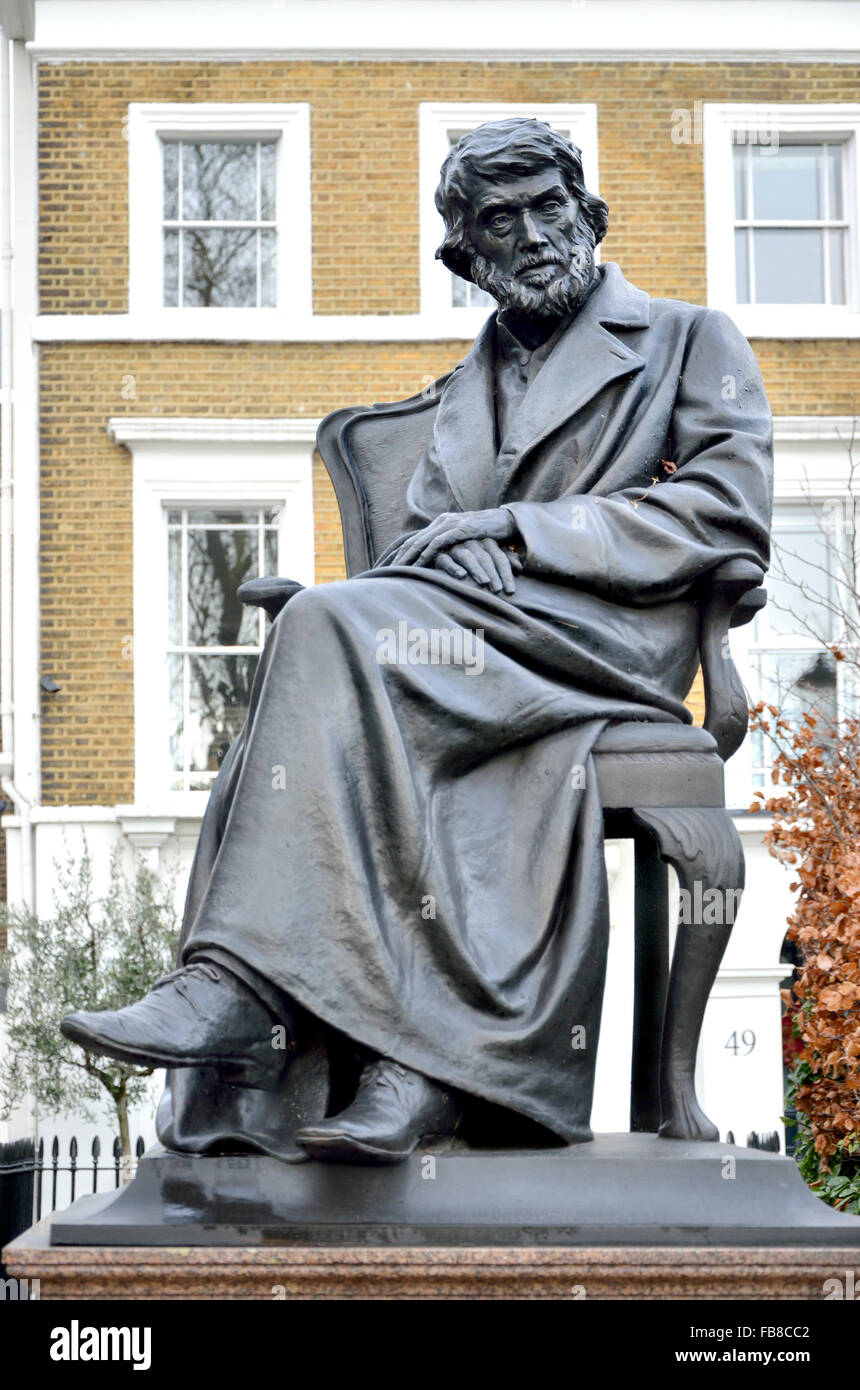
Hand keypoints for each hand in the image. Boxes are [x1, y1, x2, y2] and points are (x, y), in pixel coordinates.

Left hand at [391, 509, 517, 569]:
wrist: (506, 521)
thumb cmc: (487, 534)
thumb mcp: (465, 540)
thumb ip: (453, 545)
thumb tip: (443, 560)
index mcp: (441, 523)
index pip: (416, 539)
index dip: (403, 553)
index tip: (392, 566)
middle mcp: (443, 521)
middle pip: (415, 540)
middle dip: (401, 556)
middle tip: (388, 570)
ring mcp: (451, 524)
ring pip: (423, 541)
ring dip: (410, 556)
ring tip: (399, 569)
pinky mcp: (460, 528)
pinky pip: (439, 542)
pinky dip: (427, 553)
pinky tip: (419, 564)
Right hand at [434, 539, 522, 594]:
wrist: (442, 551)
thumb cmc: (472, 560)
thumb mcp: (490, 558)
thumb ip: (504, 561)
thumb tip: (519, 567)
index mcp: (486, 542)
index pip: (500, 558)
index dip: (506, 574)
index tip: (511, 591)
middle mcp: (472, 542)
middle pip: (485, 558)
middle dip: (493, 574)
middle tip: (498, 590)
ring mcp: (455, 547)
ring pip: (468, 557)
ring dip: (477, 570)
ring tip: (484, 583)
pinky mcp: (438, 554)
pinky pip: (446, 560)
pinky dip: (453, 568)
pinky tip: (462, 576)